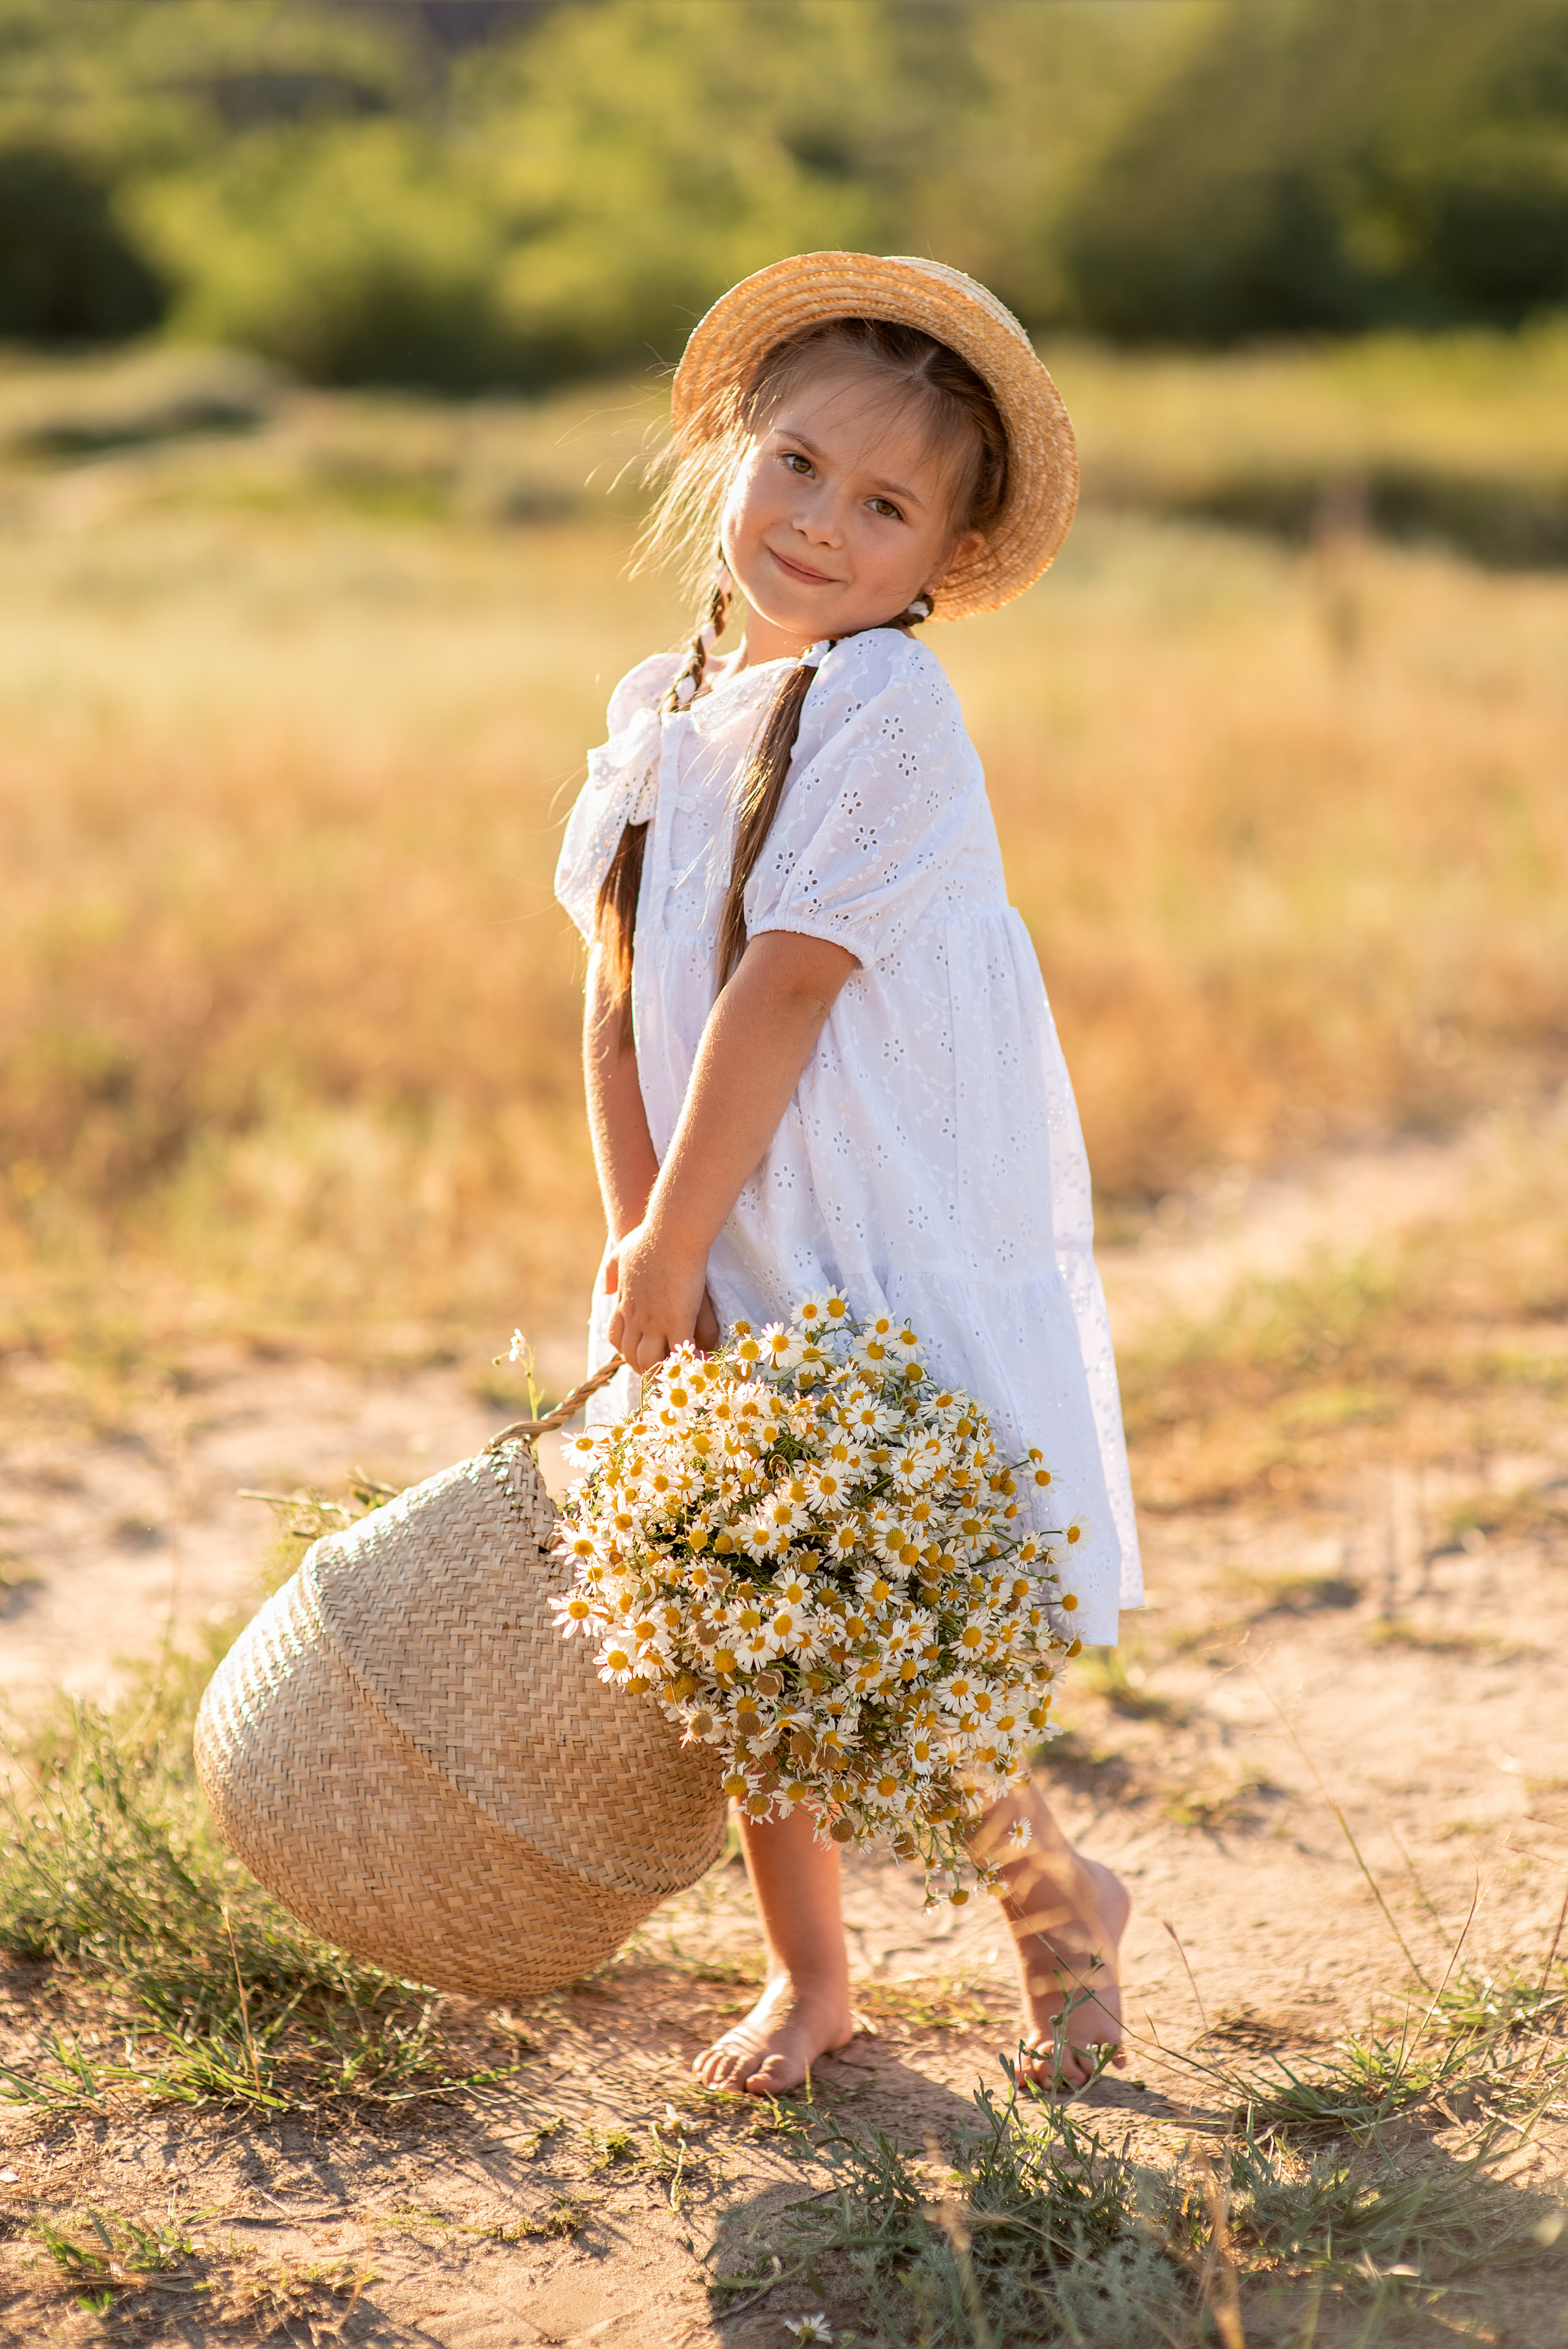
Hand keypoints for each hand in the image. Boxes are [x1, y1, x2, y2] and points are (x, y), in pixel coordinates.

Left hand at [606, 1220, 713, 1370]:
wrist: (669, 1231)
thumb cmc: (649, 1237)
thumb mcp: (622, 1253)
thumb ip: (612, 1272)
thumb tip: (607, 1290)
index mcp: (625, 1304)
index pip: (617, 1338)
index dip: (627, 1350)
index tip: (640, 1352)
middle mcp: (636, 1318)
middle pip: (632, 1356)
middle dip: (645, 1368)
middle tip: (662, 1372)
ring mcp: (656, 1322)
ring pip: (652, 1361)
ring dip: (664, 1371)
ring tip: (680, 1373)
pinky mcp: (679, 1320)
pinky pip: (680, 1354)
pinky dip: (687, 1364)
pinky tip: (699, 1365)